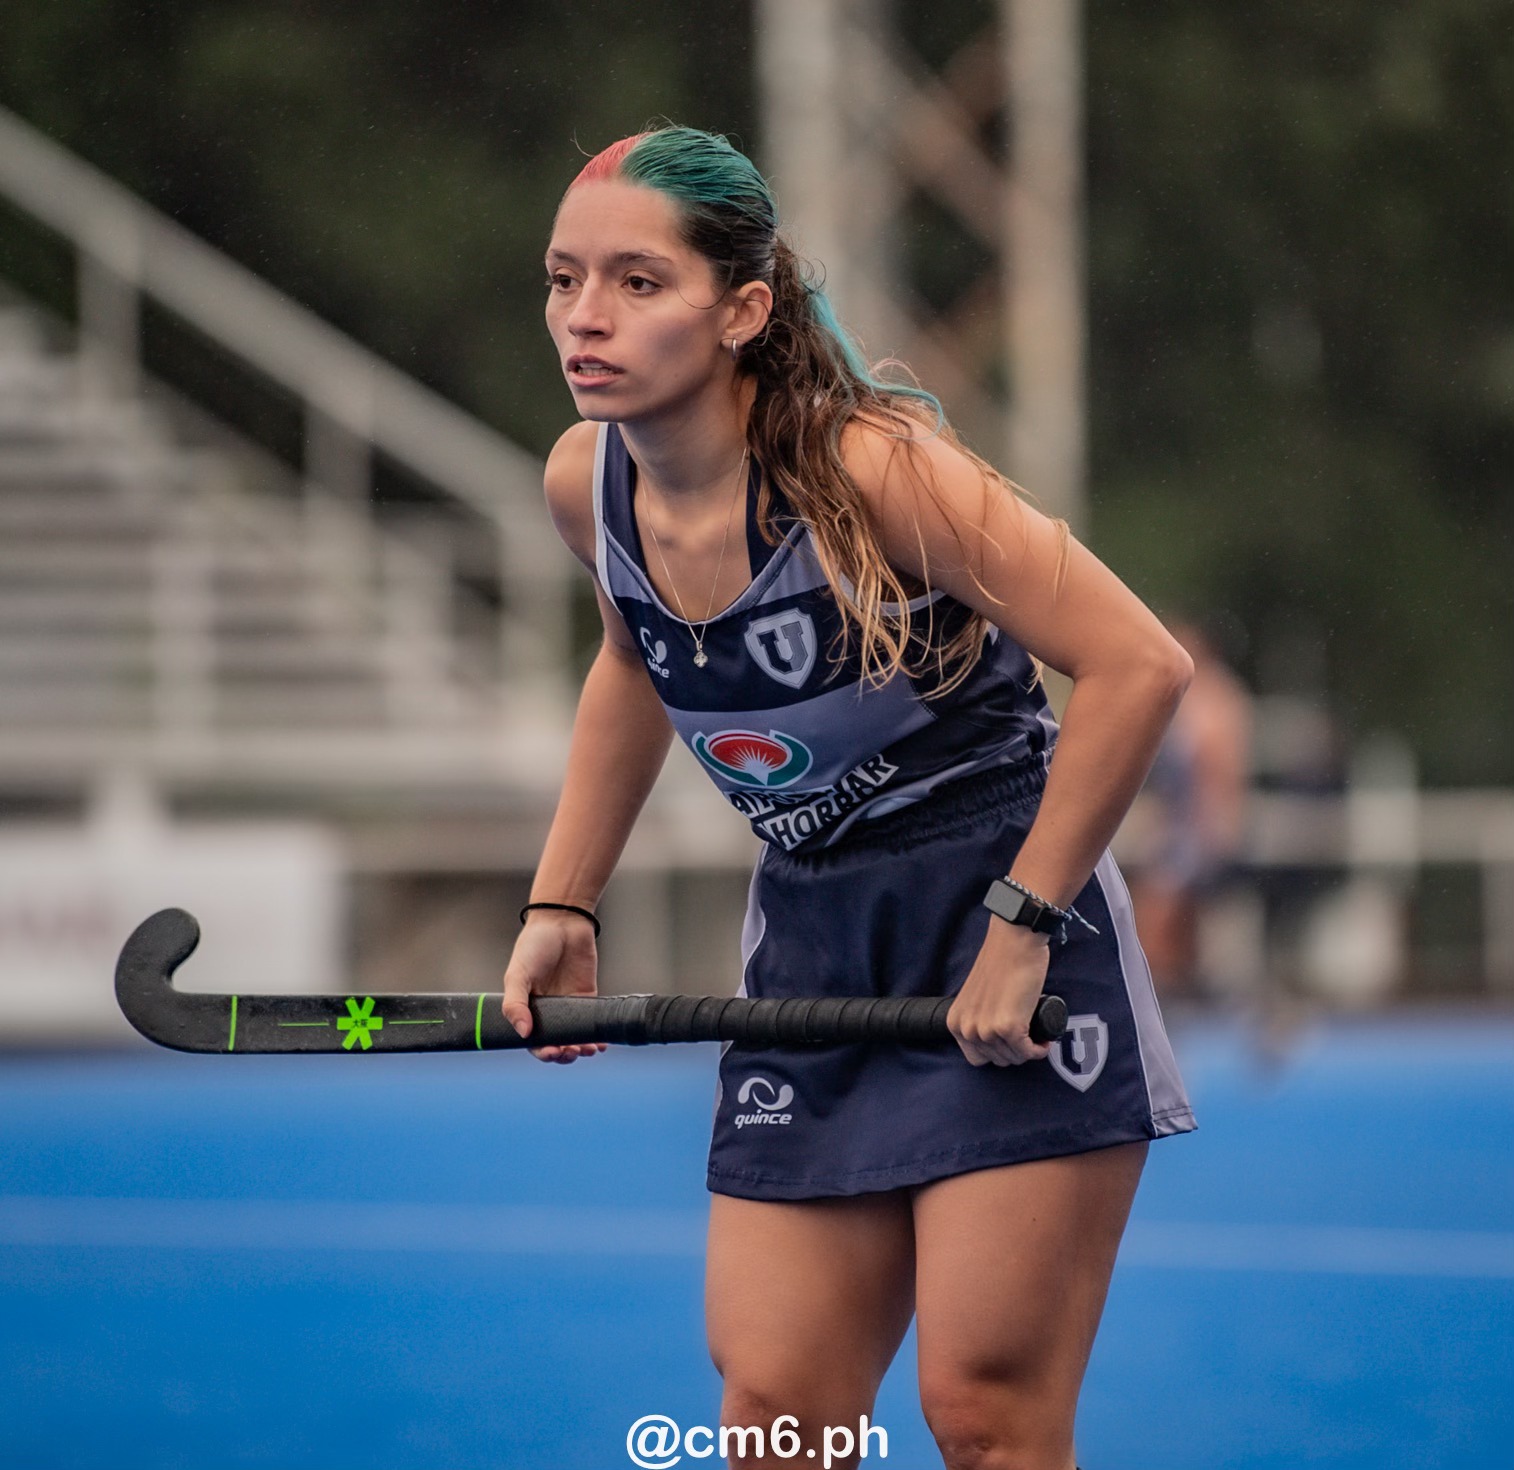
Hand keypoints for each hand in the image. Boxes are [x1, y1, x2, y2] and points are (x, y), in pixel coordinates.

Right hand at [501, 911, 605, 1063]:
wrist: (563, 921)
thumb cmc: (534, 945)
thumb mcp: (517, 974)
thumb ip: (515, 1004)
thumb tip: (523, 1033)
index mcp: (527, 1008)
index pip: (533, 1039)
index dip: (542, 1051)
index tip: (551, 1052)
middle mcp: (547, 1010)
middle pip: (556, 1042)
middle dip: (563, 1053)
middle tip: (570, 1052)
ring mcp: (568, 1004)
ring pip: (574, 1036)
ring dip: (580, 1048)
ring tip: (587, 1049)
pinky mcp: (587, 996)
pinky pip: (591, 1022)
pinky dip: (596, 1035)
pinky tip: (600, 1043)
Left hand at [946, 919, 1053, 1067]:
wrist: (1014, 941)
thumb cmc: (1001, 962)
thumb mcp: (977, 997)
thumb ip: (979, 1016)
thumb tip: (995, 1037)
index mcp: (955, 1022)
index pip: (977, 1057)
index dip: (997, 1051)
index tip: (1011, 1041)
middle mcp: (967, 1029)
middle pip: (998, 1060)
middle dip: (1015, 1051)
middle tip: (1027, 1035)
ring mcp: (987, 1030)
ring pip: (1015, 1058)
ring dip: (1029, 1050)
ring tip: (1035, 1033)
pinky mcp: (1008, 1028)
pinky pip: (1029, 1052)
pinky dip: (1040, 1049)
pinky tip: (1044, 1041)